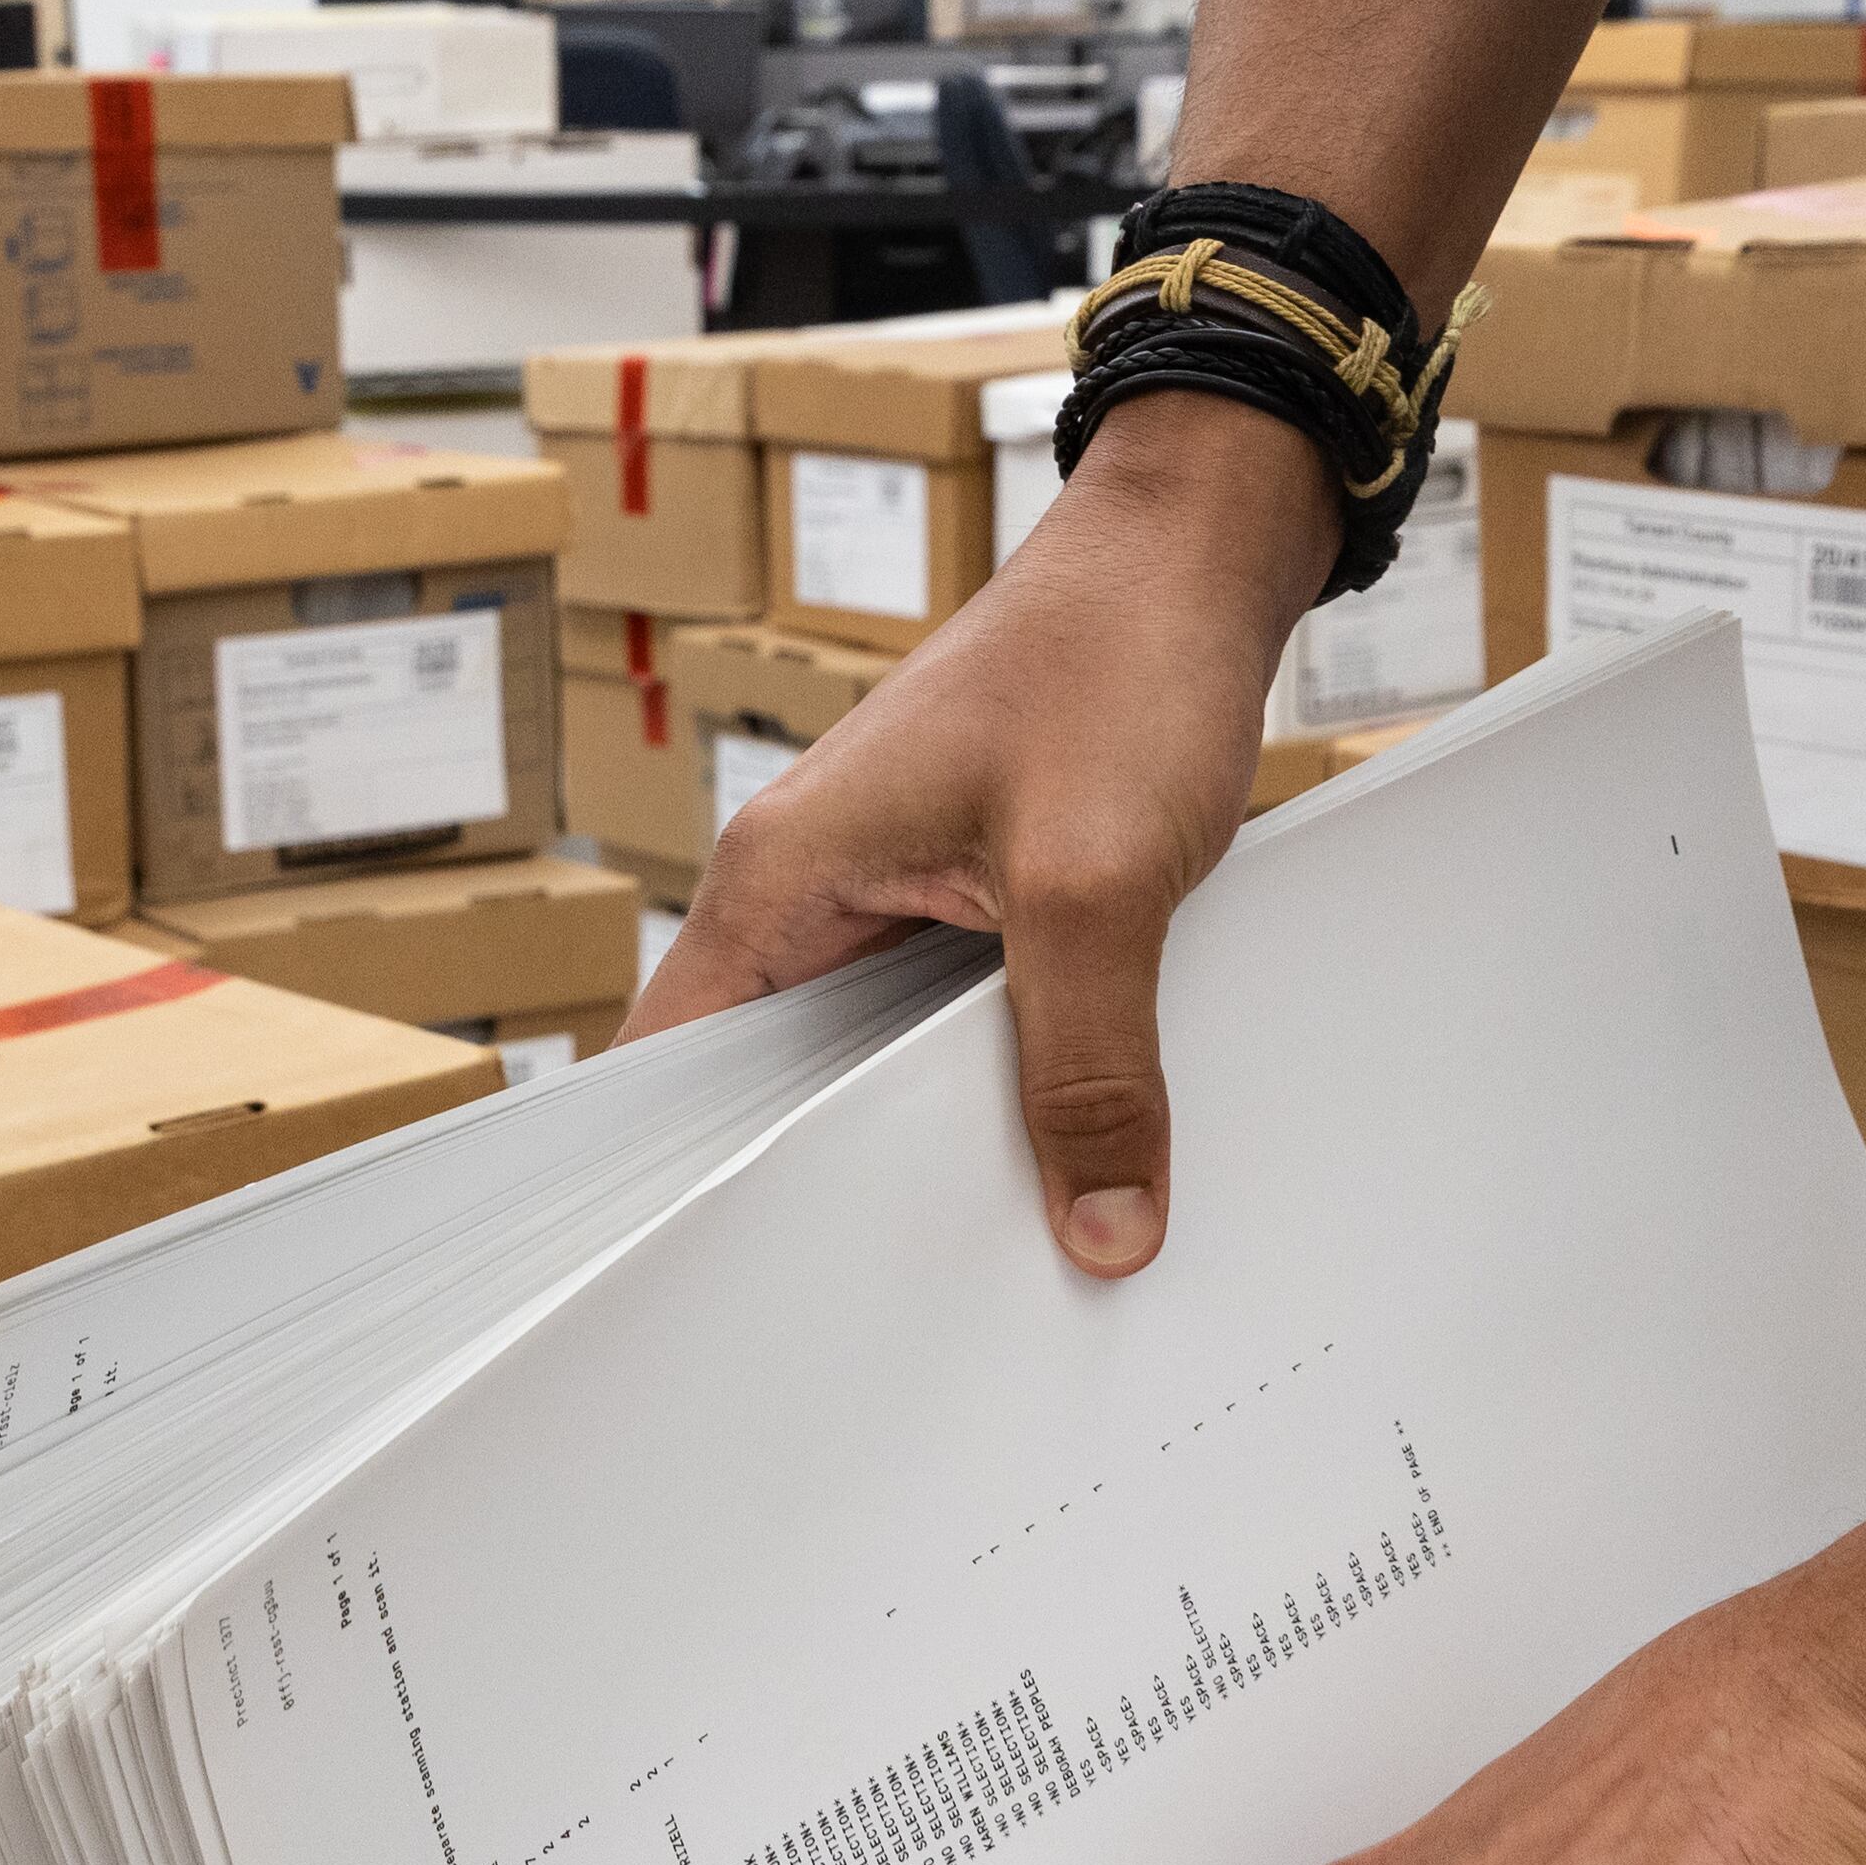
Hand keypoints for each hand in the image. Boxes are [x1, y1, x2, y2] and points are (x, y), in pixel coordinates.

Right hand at [623, 391, 1338, 1276]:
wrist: (1198, 552)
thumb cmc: (1116, 661)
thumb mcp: (1099, 885)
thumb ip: (1090, 1066)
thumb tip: (1104, 1228)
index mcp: (779, 878)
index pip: (667, 1071)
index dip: (674, 1189)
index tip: (714, 1301)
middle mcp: (814, 889)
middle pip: (777, 1087)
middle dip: (829, 1192)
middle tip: (885, 1312)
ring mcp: (891, 891)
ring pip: (878, 1062)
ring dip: (927, 1138)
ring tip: (976, 1247)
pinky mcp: (969, 893)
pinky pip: (953, 1023)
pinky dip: (997, 1084)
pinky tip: (1058, 1149)